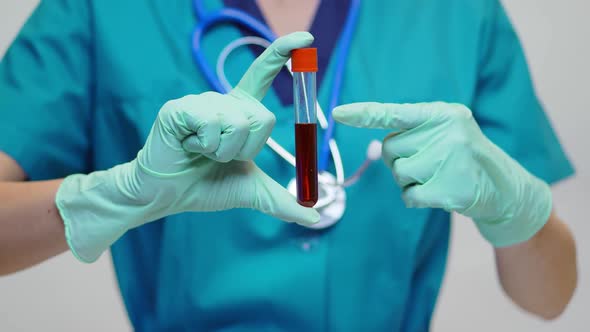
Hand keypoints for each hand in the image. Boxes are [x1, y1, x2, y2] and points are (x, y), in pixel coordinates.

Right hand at [56, 32, 318, 262]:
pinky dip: (205, 147)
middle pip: (263, 117)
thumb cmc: (205, 186)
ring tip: (201, 152)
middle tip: (219, 156)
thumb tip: (315, 218)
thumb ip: (282, 201)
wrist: (167, 197)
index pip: (262, 74)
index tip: (305, 38)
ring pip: (238, 123)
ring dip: (224, 152)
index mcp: (239, 111)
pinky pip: (213, 124)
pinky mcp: (180, 109)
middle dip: (247, 150)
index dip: (282, 54)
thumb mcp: (251, 192)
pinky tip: (188, 147)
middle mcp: (222, 101)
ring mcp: (200, 102)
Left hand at [333, 102, 551, 246]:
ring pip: (398, 173)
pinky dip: (416, 199)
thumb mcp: (445, 134)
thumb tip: (377, 146)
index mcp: (443, 113)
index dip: (363, 114)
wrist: (505, 188)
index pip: (395, 112)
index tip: (337, 113)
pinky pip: (408, 196)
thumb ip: (412, 135)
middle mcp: (448, 131)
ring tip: (437, 177)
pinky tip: (439, 194)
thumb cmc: (464, 158)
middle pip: (389, 148)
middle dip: (399, 160)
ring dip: (409, 181)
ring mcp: (452, 160)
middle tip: (428, 163)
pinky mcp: (452, 188)